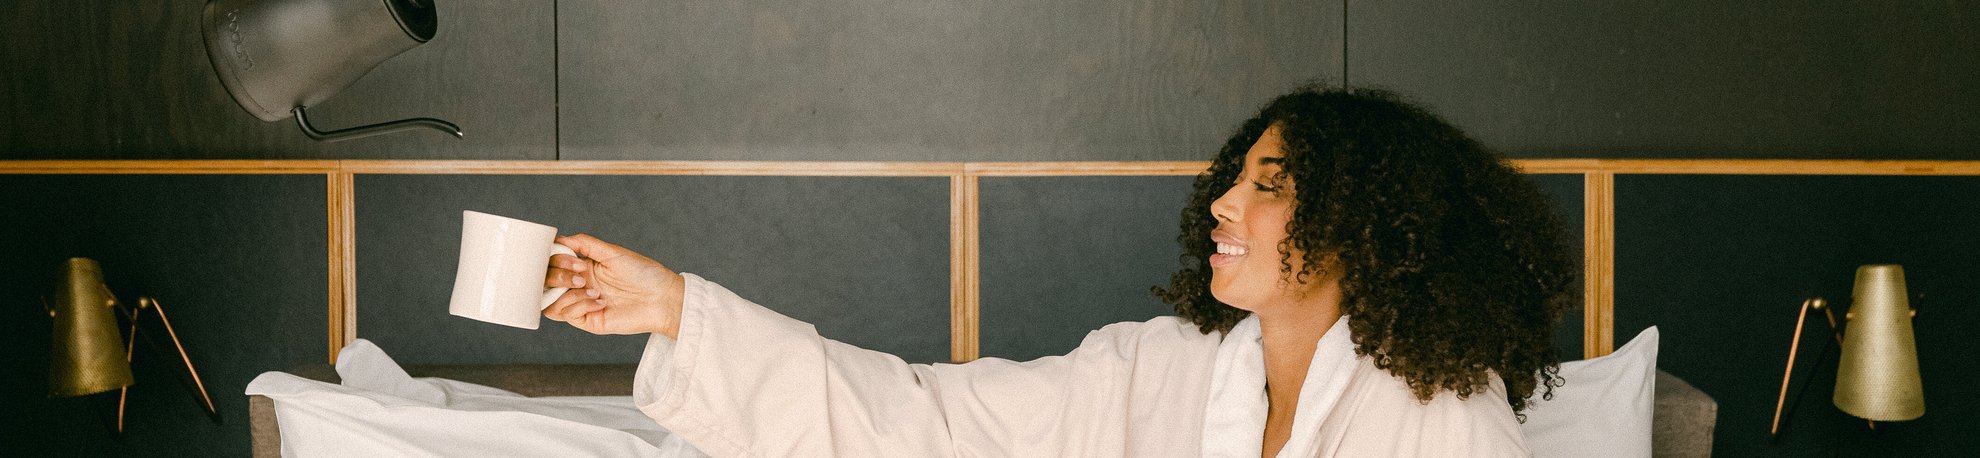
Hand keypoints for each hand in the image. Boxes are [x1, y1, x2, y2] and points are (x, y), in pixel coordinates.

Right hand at [542, 234, 684, 337]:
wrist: (662, 297)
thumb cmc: (643, 273)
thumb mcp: (612, 252)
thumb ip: (584, 244)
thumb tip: (559, 239)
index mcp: (583, 267)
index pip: (552, 263)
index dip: (556, 260)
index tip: (575, 258)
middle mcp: (579, 285)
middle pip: (545, 283)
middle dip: (558, 276)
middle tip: (582, 275)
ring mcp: (582, 304)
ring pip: (550, 302)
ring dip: (567, 292)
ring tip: (591, 289)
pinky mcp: (588, 320)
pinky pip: (567, 315)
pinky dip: (579, 305)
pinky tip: (600, 301)